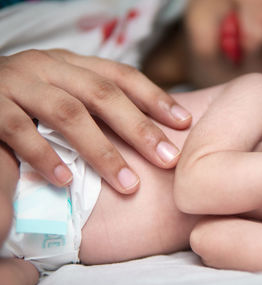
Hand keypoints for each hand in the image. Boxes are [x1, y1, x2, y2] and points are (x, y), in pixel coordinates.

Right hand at [0, 49, 191, 193]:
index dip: (155, 98)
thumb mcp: (61, 87)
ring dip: (102, 151)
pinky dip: (44, 156)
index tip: (184, 122)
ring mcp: (18, 84)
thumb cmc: (24, 95)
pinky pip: (19, 131)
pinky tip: (66, 179)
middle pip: (102, 95)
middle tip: (168, 158)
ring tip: (128, 183)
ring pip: (68, 114)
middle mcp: (48, 67)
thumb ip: (94, 101)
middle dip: (140, 128)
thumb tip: (147, 128)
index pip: (121, 75)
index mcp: (70, 63)